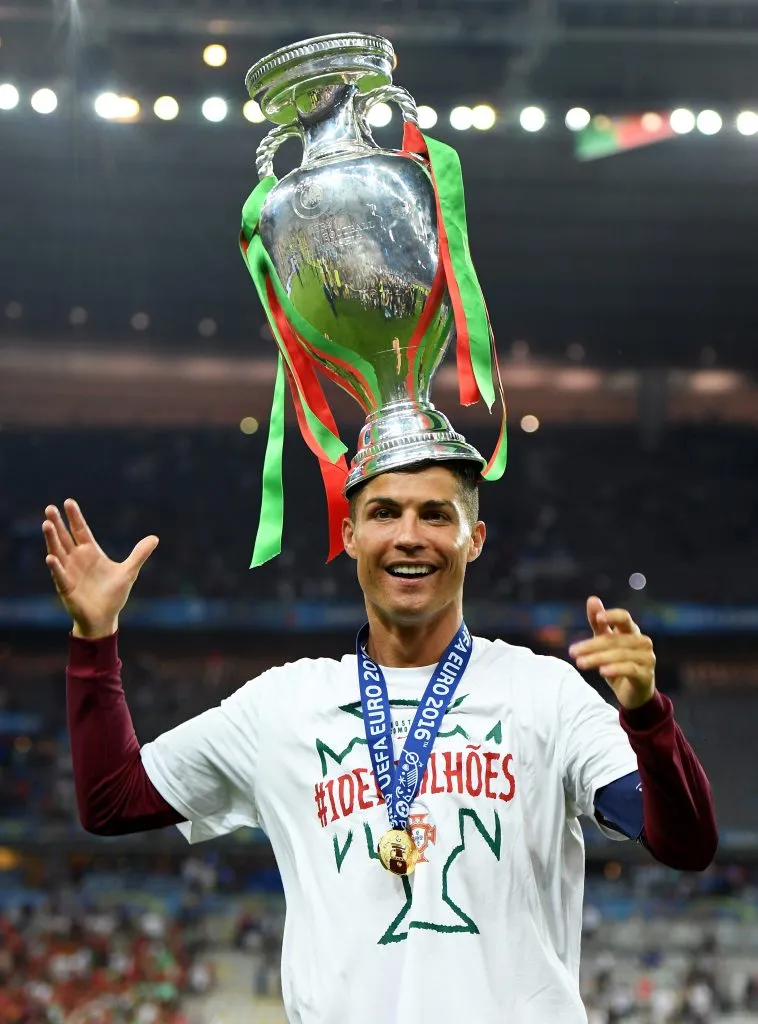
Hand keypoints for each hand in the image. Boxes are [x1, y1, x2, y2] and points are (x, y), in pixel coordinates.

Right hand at [42, 499, 157, 638]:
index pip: (81, 530)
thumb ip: (139, 554)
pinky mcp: (66, 587)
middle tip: (50, 508)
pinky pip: (59, 575)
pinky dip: (55, 567)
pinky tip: (50, 557)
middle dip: (58, 523)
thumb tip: (155, 538)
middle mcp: (77, 559)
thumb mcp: (129, 572)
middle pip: (65, 537)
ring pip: (58, 552)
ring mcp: (69, 572)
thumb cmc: (113, 595)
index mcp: (90, 553)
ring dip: (52, 539)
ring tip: (47, 524)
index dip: (75, 517)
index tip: (68, 501)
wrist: (104, 618)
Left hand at [568, 596, 655, 710]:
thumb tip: (592, 599)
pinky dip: (615, 669)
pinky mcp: (647, 675)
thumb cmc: (617, 663)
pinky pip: (630, 669)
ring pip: (620, 654)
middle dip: (592, 645)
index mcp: (632, 631)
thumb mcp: (605, 642)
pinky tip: (602, 672)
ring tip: (580, 663)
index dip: (612, 616)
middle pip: (615, 639)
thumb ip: (599, 623)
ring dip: (598, 658)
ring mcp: (647, 658)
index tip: (598, 617)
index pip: (624, 618)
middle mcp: (642, 642)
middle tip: (572, 651)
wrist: (632, 693)